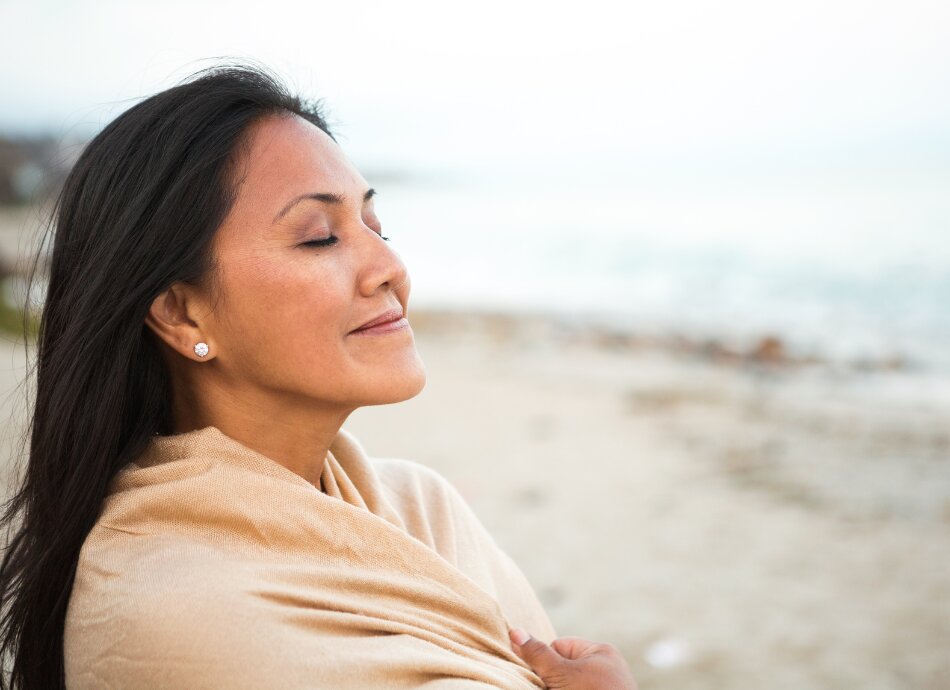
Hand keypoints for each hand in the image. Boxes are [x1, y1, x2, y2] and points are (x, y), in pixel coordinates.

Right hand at [509, 628, 637, 689]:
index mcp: (600, 651)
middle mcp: (606, 668)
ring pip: (569, 684)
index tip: (542, 676)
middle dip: (551, 679)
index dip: (546, 661)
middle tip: (549, 688)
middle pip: (564, 668)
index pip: (559, 646)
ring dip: (559, 688)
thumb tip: (515, 631)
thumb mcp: (561, 673)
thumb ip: (538, 654)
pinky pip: (579, 689)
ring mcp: (607, 687)